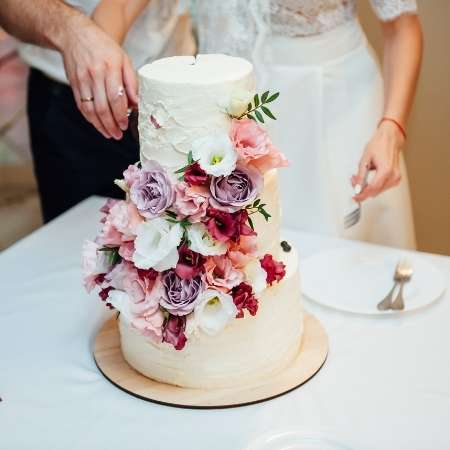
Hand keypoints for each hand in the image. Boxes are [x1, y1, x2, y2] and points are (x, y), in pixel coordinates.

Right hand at [60, 15, 137, 138]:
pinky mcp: (74, 84)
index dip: (120, 115)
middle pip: (103, 107)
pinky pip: (81, 106)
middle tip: (118, 135)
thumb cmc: (104, 47)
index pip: (116, 98)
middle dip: (111, 125)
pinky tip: (98, 125)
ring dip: (100, 126)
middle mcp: (95, 74)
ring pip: (90, 109)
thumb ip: (131, 82)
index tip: (125, 125)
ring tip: (109, 134)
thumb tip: (137, 103)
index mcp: (110, 68)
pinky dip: (90, 118)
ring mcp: (82, 80)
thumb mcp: (124, 59)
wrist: (75, 34)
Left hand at [351, 121, 404, 201]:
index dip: (362, 194)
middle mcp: (393, 175)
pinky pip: (383, 187)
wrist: (390, 138)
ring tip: (359, 179)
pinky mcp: (396, 178)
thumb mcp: (365, 160)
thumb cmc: (379, 144)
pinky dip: (374, 186)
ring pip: (378, 191)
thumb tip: (357, 186)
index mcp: (386, 170)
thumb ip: (360, 176)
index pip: (372, 189)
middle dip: (363, 190)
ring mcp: (396, 178)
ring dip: (367, 188)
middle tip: (354, 182)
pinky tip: (367, 181)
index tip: (355, 197)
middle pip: (375, 191)